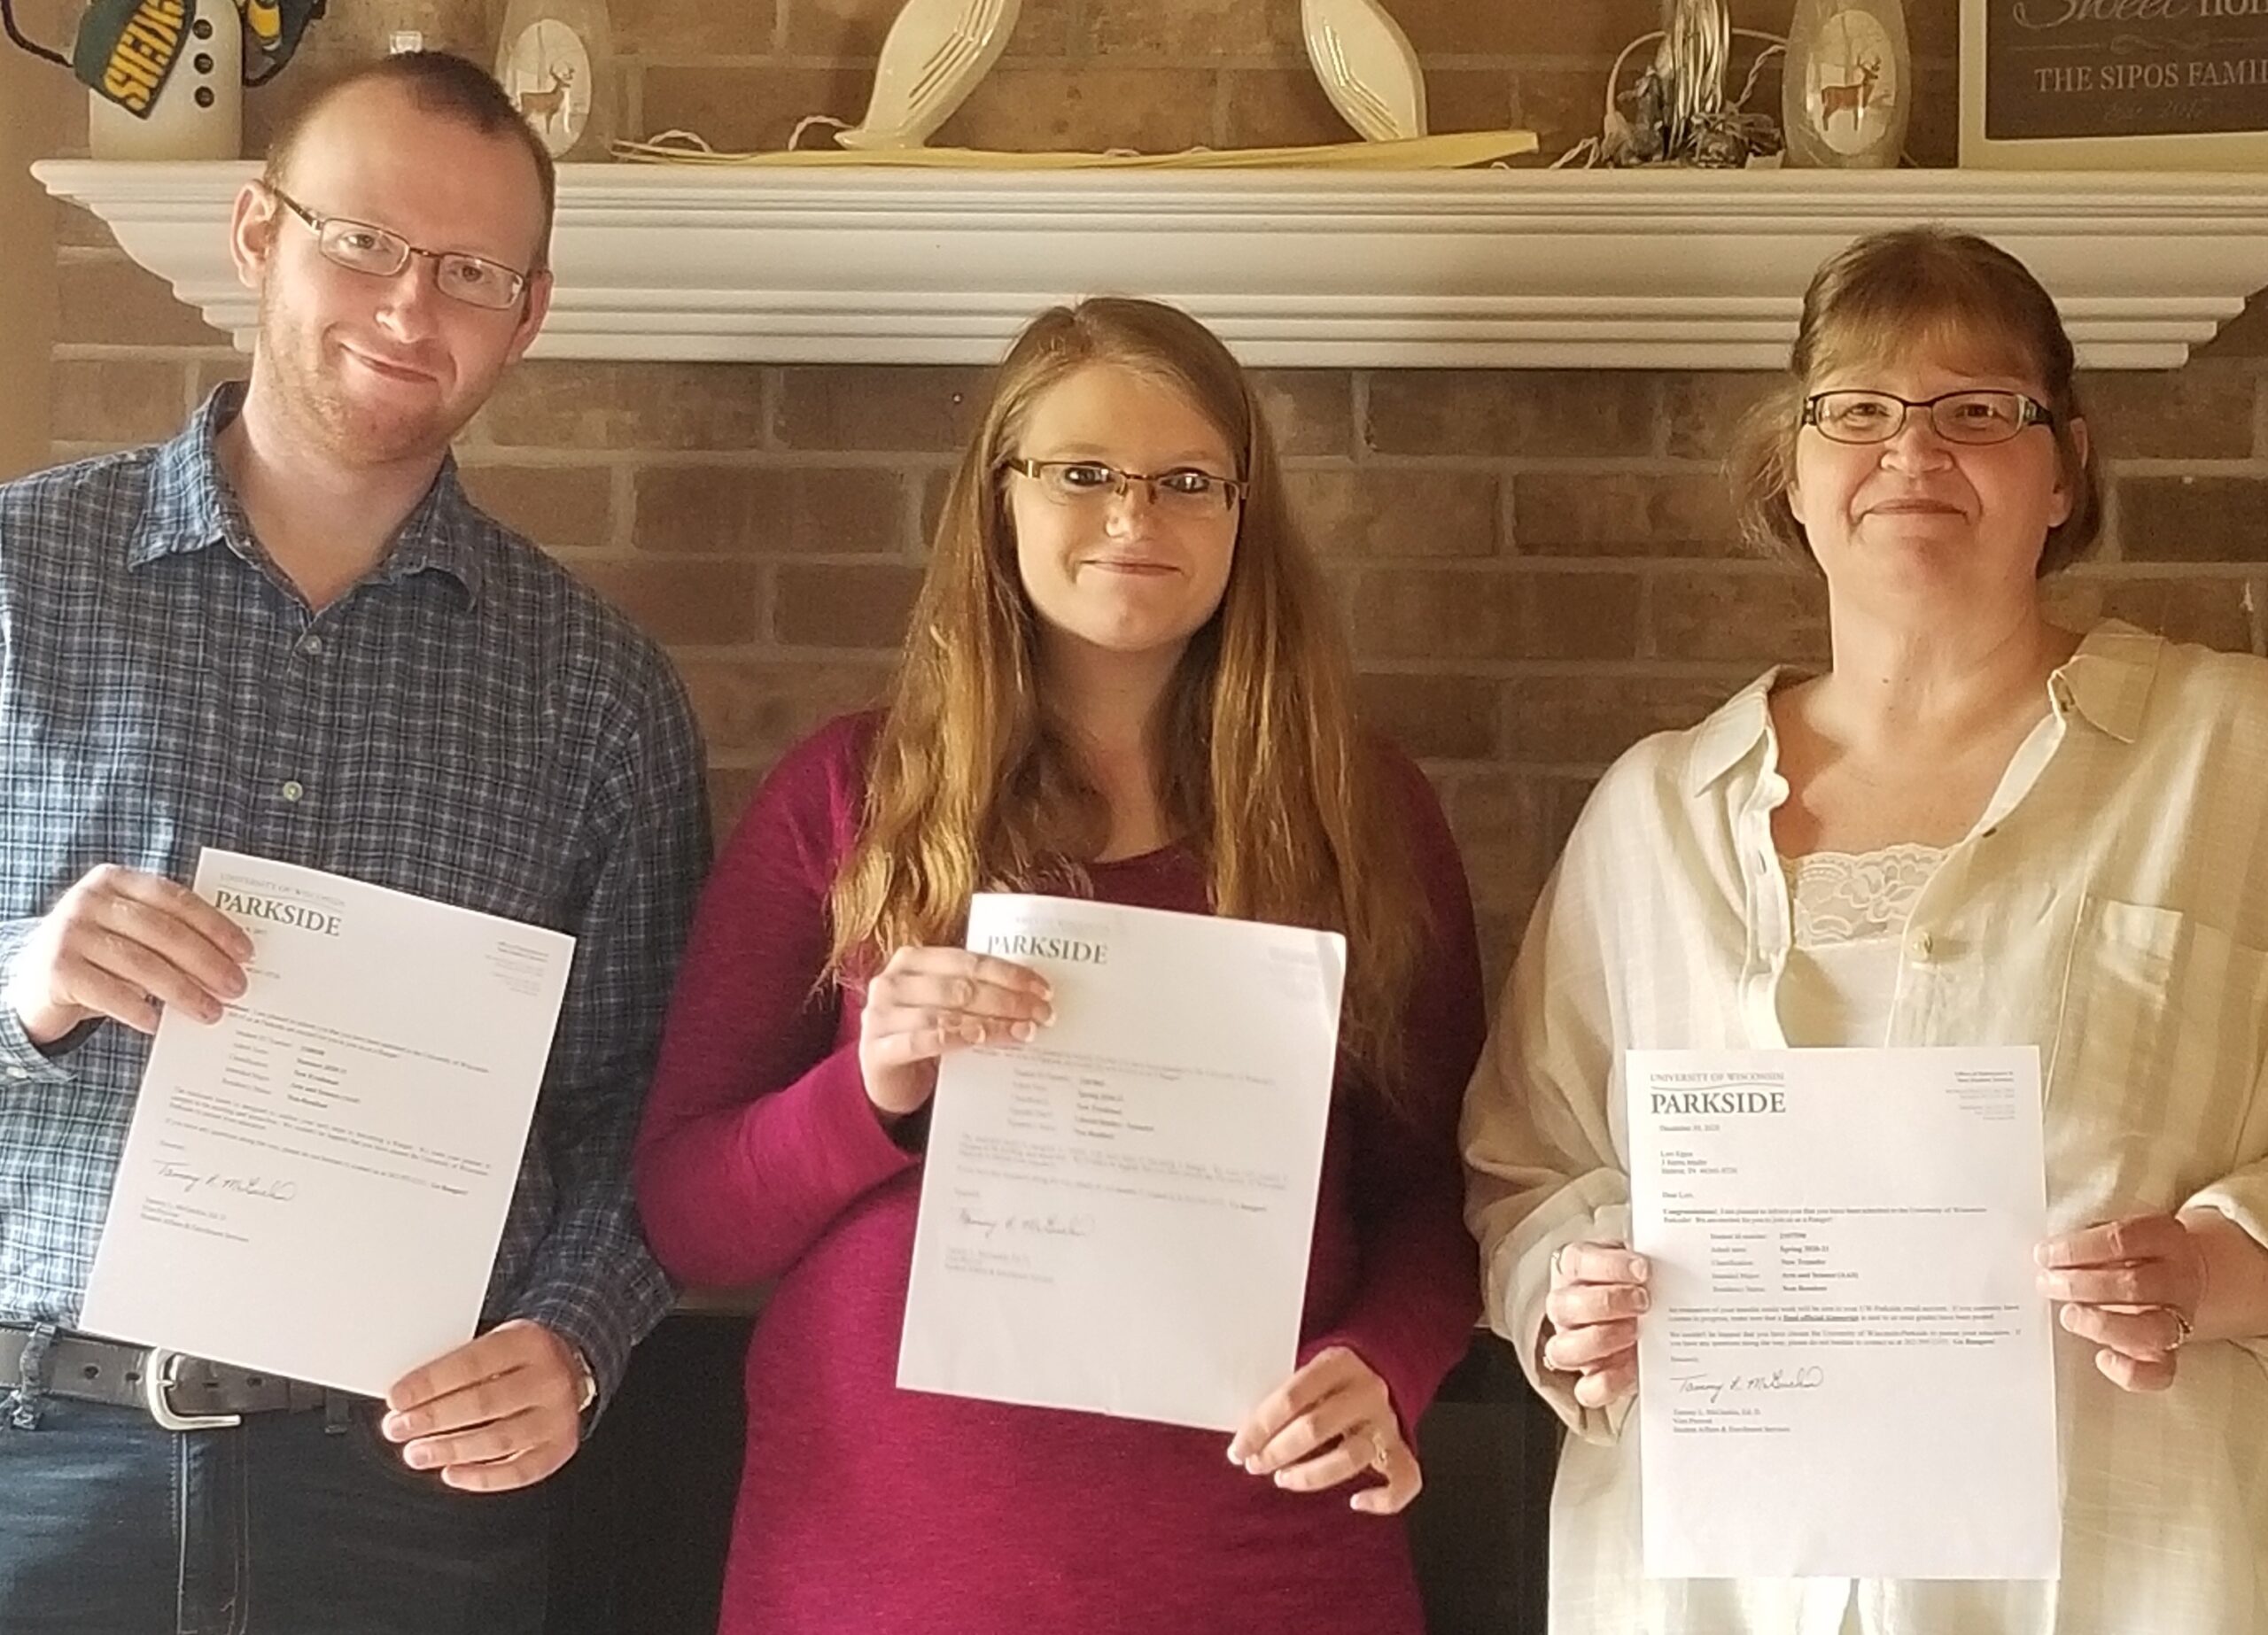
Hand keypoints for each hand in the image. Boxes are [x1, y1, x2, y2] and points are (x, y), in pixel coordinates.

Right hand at [3, 865, 251, 1044]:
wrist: (36, 983)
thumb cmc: (101, 957)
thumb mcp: (131, 934)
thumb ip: (168, 934)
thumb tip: (231, 963)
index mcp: (116, 880)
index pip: (176, 899)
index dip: (216, 925)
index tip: (247, 953)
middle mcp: (88, 899)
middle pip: (163, 932)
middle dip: (207, 963)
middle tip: (237, 988)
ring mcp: (69, 932)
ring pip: (141, 964)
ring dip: (183, 992)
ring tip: (211, 1012)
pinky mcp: (56, 969)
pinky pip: (109, 993)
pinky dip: (139, 1010)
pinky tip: (161, 1023)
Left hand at [381, 1319, 588, 1491]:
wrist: (567, 1369)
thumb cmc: (518, 1359)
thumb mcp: (494, 1342)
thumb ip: (458, 1363)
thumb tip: (409, 1395)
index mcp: (530, 1342)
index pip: (472, 1363)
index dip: (430, 1384)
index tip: (397, 1398)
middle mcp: (550, 1378)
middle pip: (483, 1404)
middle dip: (432, 1419)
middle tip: (398, 1428)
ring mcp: (559, 1416)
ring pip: (498, 1440)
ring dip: (449, 1450)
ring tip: (417, 1453)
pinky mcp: (561, 1448)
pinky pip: (518, 1472)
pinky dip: (481, 1478)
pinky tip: (452, 1472)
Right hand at [856, 946, 1051, 1120]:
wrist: (883, 1078)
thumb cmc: (921, 1034)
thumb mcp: (942, 1006)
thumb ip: (972, 993)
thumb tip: (1030, 996)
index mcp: (912, 961)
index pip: (969, 961)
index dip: (1009, 973)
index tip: (1043, 989)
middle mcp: (892, 982)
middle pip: (961, 987)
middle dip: (1008, 1000)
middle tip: (1043, 1014)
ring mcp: (880, 1015)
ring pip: (946, 1013)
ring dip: (991, 1022)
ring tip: (1024, 1031)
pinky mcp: (877, 1049)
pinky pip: (921, 1040)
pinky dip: (955, 1038)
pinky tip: (982, 1039)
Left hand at [1226, 1346, 1418, 1514]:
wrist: (1379, 1368)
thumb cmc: (1328, 1378)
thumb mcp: (1306, 1368)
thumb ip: (1282, 1395)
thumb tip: (1243, 1435)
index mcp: (1338, 1363)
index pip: (1291, 1398)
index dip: (1258, 1428)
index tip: (1238, 1448)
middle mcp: (1366, 1391)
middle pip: (1314, 1428)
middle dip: (1276, 1452)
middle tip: (1254, 1464)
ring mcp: (1386, 1422)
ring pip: (1351, 1457)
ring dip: (1310, 1475)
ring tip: (1283, 1477)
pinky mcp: (1401, 1447)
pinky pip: (1404, 1480)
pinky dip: (1384, 1499)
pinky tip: (1357, 1501)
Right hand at [1542, 1242, 1649, 1410]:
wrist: (1651, 1315)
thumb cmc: (1642, 1284)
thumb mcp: (1642, 1265)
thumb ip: (1652, 1261)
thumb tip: (1684, 1255)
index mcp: (1574, 1270)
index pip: (1576, 1262)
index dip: (1608, 1266)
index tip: (1643, 1268)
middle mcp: (1565, 1307)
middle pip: (1565, 1305)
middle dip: (1608, 1302)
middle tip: (1644, 1301)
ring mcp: (1571, 1344)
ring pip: (1563, 1349)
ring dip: (1601, 1340)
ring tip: (1636, 1331)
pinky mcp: (1589, 1378)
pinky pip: (1586, 1389)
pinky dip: (1607, 1382)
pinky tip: (1633, 1366)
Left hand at [2037, 1214, 2204, 1391]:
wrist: (2182, 1275)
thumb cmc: (2134, 1252)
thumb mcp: (2118, 1233)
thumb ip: (2089, 1238)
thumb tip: (2047, 1252)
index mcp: (2165, 1239)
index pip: (2122, 1240)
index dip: (2078, 1248)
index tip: (2045, 1254)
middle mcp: (2178, 1279)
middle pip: (2134, 1285)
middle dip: (2081, 1286)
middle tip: (2047, 1284)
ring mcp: (2179, 1319)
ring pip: (2151, 1330)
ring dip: (2102, 1325)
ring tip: (2070, 1316)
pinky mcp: (2171, 1354)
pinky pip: (2160, 1372)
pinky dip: (2130, 1371)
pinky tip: (2103, 1358)